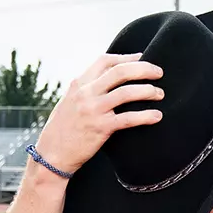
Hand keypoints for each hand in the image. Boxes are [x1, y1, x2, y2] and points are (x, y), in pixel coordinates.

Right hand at [32, 52, 163, 173]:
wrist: (51, 155)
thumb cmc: (63, 129)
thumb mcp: (69, 101)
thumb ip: (86, 89)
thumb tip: (107, 79)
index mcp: (79, 84)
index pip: (105, 61)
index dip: (126, 57)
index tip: (142, 58)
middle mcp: (86, 93)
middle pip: (120, 72)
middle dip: (144, 69)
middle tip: (159, 72)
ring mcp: (93, 110)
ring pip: (127, 93)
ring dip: (148, 91)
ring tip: (160, 93)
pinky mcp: (101, 128)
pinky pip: (128, 119)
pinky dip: (145, 116)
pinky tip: (157, 116)